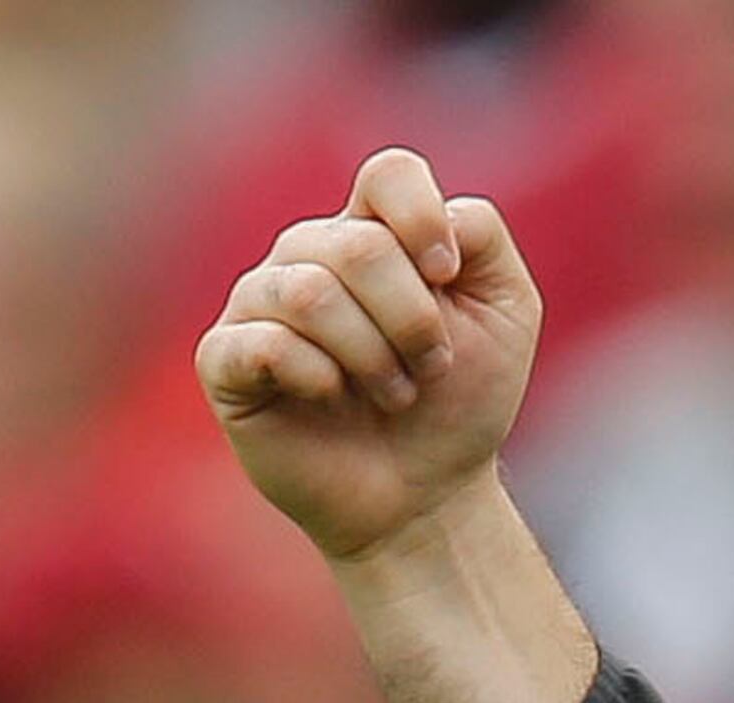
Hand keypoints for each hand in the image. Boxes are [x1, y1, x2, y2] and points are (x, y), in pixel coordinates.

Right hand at [196, 149, 539, 565]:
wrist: (426, 497)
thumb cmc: (460, 402)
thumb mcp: (507, 311)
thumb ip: (484, 236)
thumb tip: (435, 216)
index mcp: (373, 230)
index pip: (389, 174)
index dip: (423, 221)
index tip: (449, 279)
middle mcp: (309, 253)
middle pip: (359, 245)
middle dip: (412, 319)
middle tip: (429, 366)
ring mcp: (260, 303)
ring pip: (310, 291)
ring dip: (372, 355)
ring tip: (394, 395)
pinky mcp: (226, 361)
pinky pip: (263, 341)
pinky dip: (315, 375)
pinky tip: (332, 398)